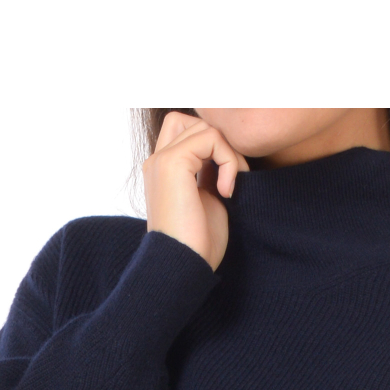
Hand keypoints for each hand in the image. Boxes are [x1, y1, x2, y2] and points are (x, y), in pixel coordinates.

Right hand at [142, 111, 250, 270]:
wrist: (184, 267)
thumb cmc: (198, 245)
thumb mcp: (208, 201)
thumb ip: (211, 174)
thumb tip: (228, 156)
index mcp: (163, 172)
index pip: (186, 134)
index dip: (213, 148)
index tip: (226, 183)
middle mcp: (157, 162)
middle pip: (192, 122)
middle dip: (220, 145)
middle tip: (232, 179)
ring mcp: (162, 160)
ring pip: (204, 127)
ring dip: (228, 154)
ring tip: (230, 187)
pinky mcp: (172, 163)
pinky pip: (211, 137)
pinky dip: (228, 160)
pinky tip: (227, 190)